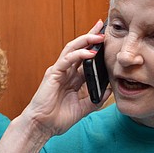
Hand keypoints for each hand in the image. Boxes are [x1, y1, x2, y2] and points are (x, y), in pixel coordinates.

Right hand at [23, 20, 107, 136]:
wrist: (42, 127)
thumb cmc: (59, 118)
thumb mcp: (84, 108)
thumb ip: (96, 98)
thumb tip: (110, 89)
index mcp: (73, 78)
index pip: (85, 57)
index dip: (94, 46)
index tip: (106, 37)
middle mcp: (66, 71)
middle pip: (79, 47)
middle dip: (90, 35)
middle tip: (102, 25)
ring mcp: (59, 71)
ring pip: (72, 49)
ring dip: (86, 40)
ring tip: (99, 35)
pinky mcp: (53, 74)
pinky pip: (66, 60)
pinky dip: (78, 54)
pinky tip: (90, 53)